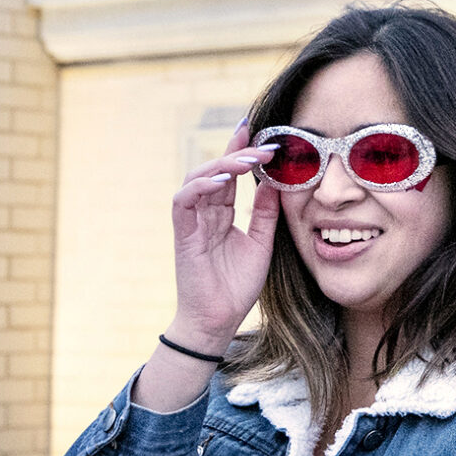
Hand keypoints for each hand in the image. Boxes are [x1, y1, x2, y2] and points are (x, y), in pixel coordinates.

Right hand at [165, 123, 281, 351]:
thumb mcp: (260, 243)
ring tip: (246, 160)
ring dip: (221, 165)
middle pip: (214, 171)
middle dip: (236, 153)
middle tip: (262, 145)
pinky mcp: (182, 234)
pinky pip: (183, 201)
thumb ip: (265, 213)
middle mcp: (204, 214)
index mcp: (220, 214)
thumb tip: (274, 182)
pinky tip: (222, 182)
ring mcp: (191, 222)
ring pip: (196, 179)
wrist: (219, 321)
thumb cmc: (236, 287)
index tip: (262, 135)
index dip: (241, 153)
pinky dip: (200, 187)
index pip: (229, 176)